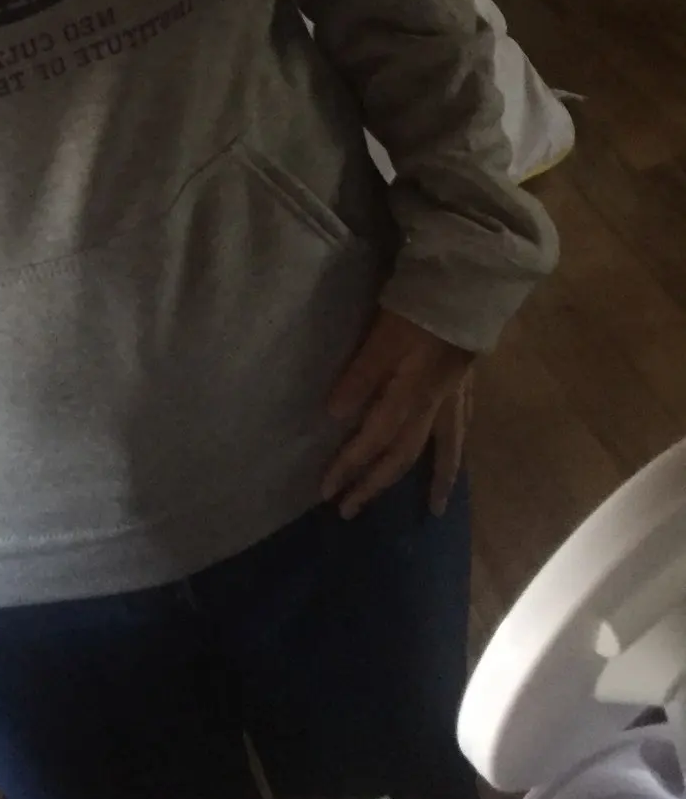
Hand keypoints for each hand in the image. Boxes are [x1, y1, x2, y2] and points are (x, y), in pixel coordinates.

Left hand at [323, 309, 474, 519]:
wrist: (470, 287)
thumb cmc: (421, 309)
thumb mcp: (383, 339)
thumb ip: (361, 376)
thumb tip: (335, 416)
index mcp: (410, 397)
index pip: (373, 442)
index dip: (349, 467)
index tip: (327, 492)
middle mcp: (434, 404)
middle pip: (404, 454)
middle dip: (377, 484)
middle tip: (354, 511)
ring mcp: (454, 394)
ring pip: (445, 447)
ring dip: (437, 478)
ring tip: (435, 508)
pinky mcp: (466, 379)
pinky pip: (462, 426)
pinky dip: (457, 446)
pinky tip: (456, 449)